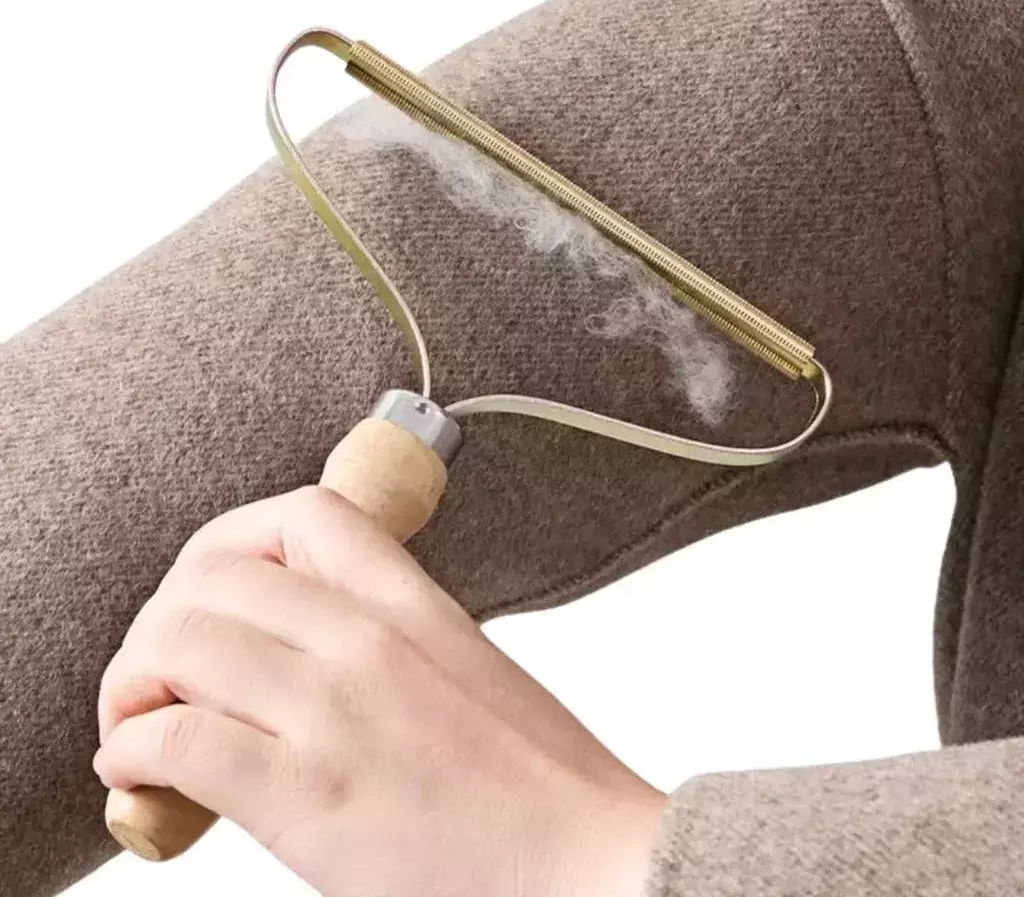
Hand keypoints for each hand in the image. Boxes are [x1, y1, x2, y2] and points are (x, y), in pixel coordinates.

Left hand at [94, 486, 667, 895]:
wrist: (583, 859)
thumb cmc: (530, 774)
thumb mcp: (458, 662)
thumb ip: (378, 633)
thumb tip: (286, 641)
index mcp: (410, 599)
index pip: (298, 513)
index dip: (230, 544)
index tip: (213, 596)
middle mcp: (365, 637)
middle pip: (208, 578)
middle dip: (158, 623)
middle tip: (157, 674)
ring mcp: (335, 710)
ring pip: (177, 646)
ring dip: (132, 686)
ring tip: (138, 724)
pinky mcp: (308, 796)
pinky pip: (180, 741)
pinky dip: (135, 754)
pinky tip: (142, 776)